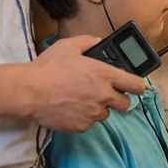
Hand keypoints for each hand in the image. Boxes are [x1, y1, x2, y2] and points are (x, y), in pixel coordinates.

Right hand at [26, 35, 145, 131]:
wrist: (29, 91)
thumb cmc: (49, 67)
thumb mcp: (70, 45)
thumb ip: (90, 41)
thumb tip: (98, 43)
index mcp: (106, 75)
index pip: (137, 85)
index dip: (138, 86)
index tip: (135, 86)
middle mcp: (104, 96)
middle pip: (125, 104)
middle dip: (117, 98)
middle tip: (104, 92)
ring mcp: (93, 113)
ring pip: (106, 114)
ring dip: (99, 108)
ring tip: (82, 99)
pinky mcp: (82, 126)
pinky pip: (89, 123)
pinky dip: (84, 117)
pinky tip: (71, 108)